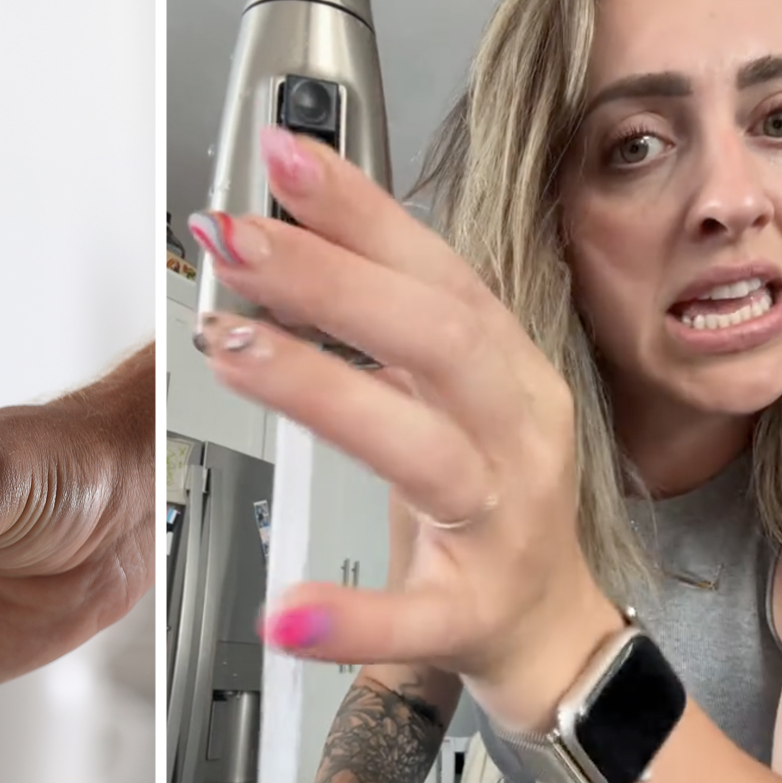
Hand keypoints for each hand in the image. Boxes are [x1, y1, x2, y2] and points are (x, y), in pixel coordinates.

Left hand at [189, 127, 623, 727]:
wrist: (553, 627)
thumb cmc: (491, 489)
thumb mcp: (451, 386)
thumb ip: (380, 314)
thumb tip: (287, 226)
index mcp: (505, 369)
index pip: (437, 270)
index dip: (361, 210)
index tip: (282, 156)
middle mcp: (513, 432)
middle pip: (434, 340)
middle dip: (327, 278)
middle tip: (233, 239)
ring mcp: (499, 525)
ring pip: (422, 453)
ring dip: (322, 393)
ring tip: (228, 353)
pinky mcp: (470, 615)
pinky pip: (413, 615)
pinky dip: (349, 615)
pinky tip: (284, 610)